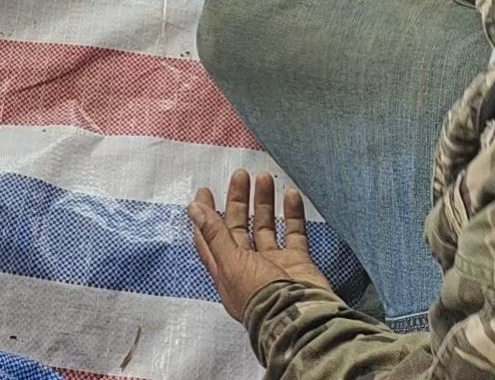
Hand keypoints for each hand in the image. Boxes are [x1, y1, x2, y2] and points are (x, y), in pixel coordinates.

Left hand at [188, 169, 330, 323]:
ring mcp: (274, 265)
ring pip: (266, 227)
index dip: (205, 215)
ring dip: (264, 202)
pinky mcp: (298, 263)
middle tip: (240, 175)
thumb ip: (214, 234)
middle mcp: (249, 267)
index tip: (204, 191)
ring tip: (264, 177)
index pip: (210, 239)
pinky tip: (291, 194)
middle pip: (239, 228)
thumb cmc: (261, 298)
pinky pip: (294, 233)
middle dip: (238, 201)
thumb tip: (193, 209)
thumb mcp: (231, 264)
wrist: (301, 319)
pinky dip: (292, 214)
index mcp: (227, 272)